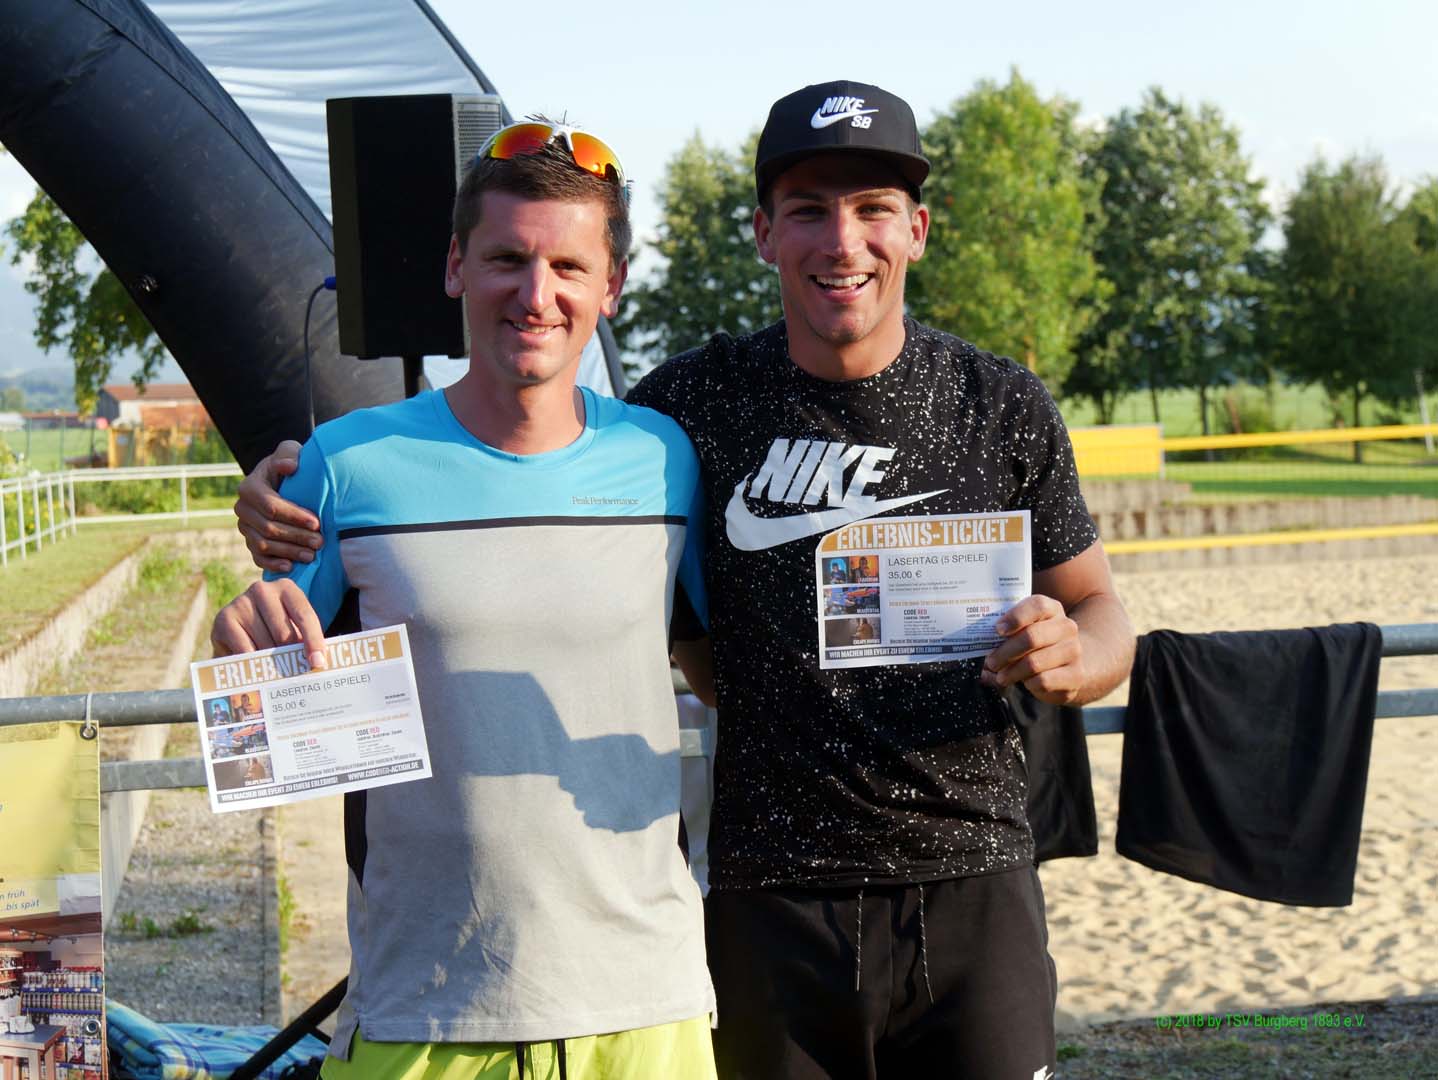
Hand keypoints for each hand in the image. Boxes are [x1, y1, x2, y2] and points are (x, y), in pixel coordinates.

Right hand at [211, 580, 327, 669]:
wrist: (239, 630)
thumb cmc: (274, 630)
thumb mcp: (293, 628)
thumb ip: (305, 640)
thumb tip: (318, 662)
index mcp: (286, 588)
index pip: (304, 616)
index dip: (314, 640)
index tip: (318, 662)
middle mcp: (262, 590)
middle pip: (284, 633)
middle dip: (291, 656)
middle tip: (296, 674)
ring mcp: (240, 603)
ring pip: (265, 645)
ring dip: (273, 663)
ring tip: (275, 673)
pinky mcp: (223, 619)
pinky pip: (245, 651)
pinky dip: (253, 665)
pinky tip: (257, 672)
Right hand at [235, 440, 321, 571]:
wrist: (283, 481)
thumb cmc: (290, 465)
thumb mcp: (290, 452)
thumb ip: (289, 454)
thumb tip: (289, 467)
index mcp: (249, 487)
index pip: (271, 506)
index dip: (294, 516)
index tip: (317, 523)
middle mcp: (242, 508)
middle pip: (268, 528)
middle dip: (296, 536)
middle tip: (320, 542)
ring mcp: (245, 527)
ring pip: (263, 544)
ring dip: (289, 552)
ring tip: (312, 555)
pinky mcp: (250, 542)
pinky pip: (257, 557)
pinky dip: (273, 564)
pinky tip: (291, 567)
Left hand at [980, 594, 1084, 705]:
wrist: (1070, 664)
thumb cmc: (1036, 645)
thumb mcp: (1022, 632)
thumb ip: (1004, 636)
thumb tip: (978, 655)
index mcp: (1052, 609)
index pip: (1038, 606)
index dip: (1016, 617)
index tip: (998, 630)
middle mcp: (1066, 627)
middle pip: (1032, 637)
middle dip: (1005, 652)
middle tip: (990, 662)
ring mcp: (1073, 651)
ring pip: (1034, 663)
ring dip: (1011, 672)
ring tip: (1001, 676)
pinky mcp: (1076, 675)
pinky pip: (1044, 681)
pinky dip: (1028, 684)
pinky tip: (1024, 683)